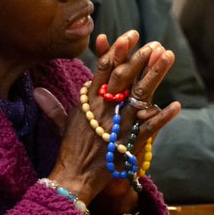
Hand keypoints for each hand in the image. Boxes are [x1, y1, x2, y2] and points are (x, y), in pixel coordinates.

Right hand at [40, 31, 179, 214]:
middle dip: (138, 57)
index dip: (117, 50)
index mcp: (89, 101)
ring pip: (140, 94)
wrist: (75, 178)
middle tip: (153, 43)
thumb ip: (53, 106)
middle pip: (123, 76)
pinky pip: (150, 126)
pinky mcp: (130, 141)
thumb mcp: (62, 124)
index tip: (129, 36)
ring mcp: (118, 124)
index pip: (103, 68)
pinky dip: (163, 116)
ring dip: (155, 74)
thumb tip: (36, 91)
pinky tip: (176, 105)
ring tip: (167, 56)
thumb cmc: (70, 151)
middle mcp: (104, 108)